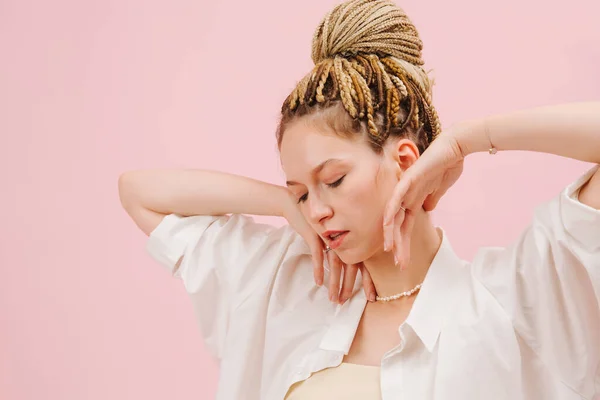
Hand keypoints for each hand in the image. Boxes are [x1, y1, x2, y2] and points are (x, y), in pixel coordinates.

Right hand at [282, 192, 375, 303]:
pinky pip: (319, 255)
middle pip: (351, 266)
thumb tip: (345, 269)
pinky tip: (319, 282)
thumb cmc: (314, 222)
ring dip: (334, 283)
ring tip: (333, 298)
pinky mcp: (316, 234)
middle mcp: (344, 238)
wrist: (296, 205)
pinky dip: (319, 269)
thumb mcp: (330, 236)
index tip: (371, 297)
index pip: (364, 263)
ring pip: (336, 264)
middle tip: (345, 302)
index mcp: (351, 240)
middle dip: (349, 286)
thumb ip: (339, 250)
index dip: (368, 281)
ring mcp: (331, 236)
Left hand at [383, 134, 464, 269]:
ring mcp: (405, 188)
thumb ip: (431, 198)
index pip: (405, 226)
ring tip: (393, 254)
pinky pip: (395, 199)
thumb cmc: (448, 164)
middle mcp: (406, 196)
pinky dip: (391, 214)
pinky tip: (388, 227)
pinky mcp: (407, 180)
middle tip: (400, 265)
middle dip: (398, 247)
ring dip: (393, 236)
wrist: (455, 146)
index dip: (403, 244)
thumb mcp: (440, 188)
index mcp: (413, 199)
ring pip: (393, 217)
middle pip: (398, 226)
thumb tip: (428, 209)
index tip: (404, 261)